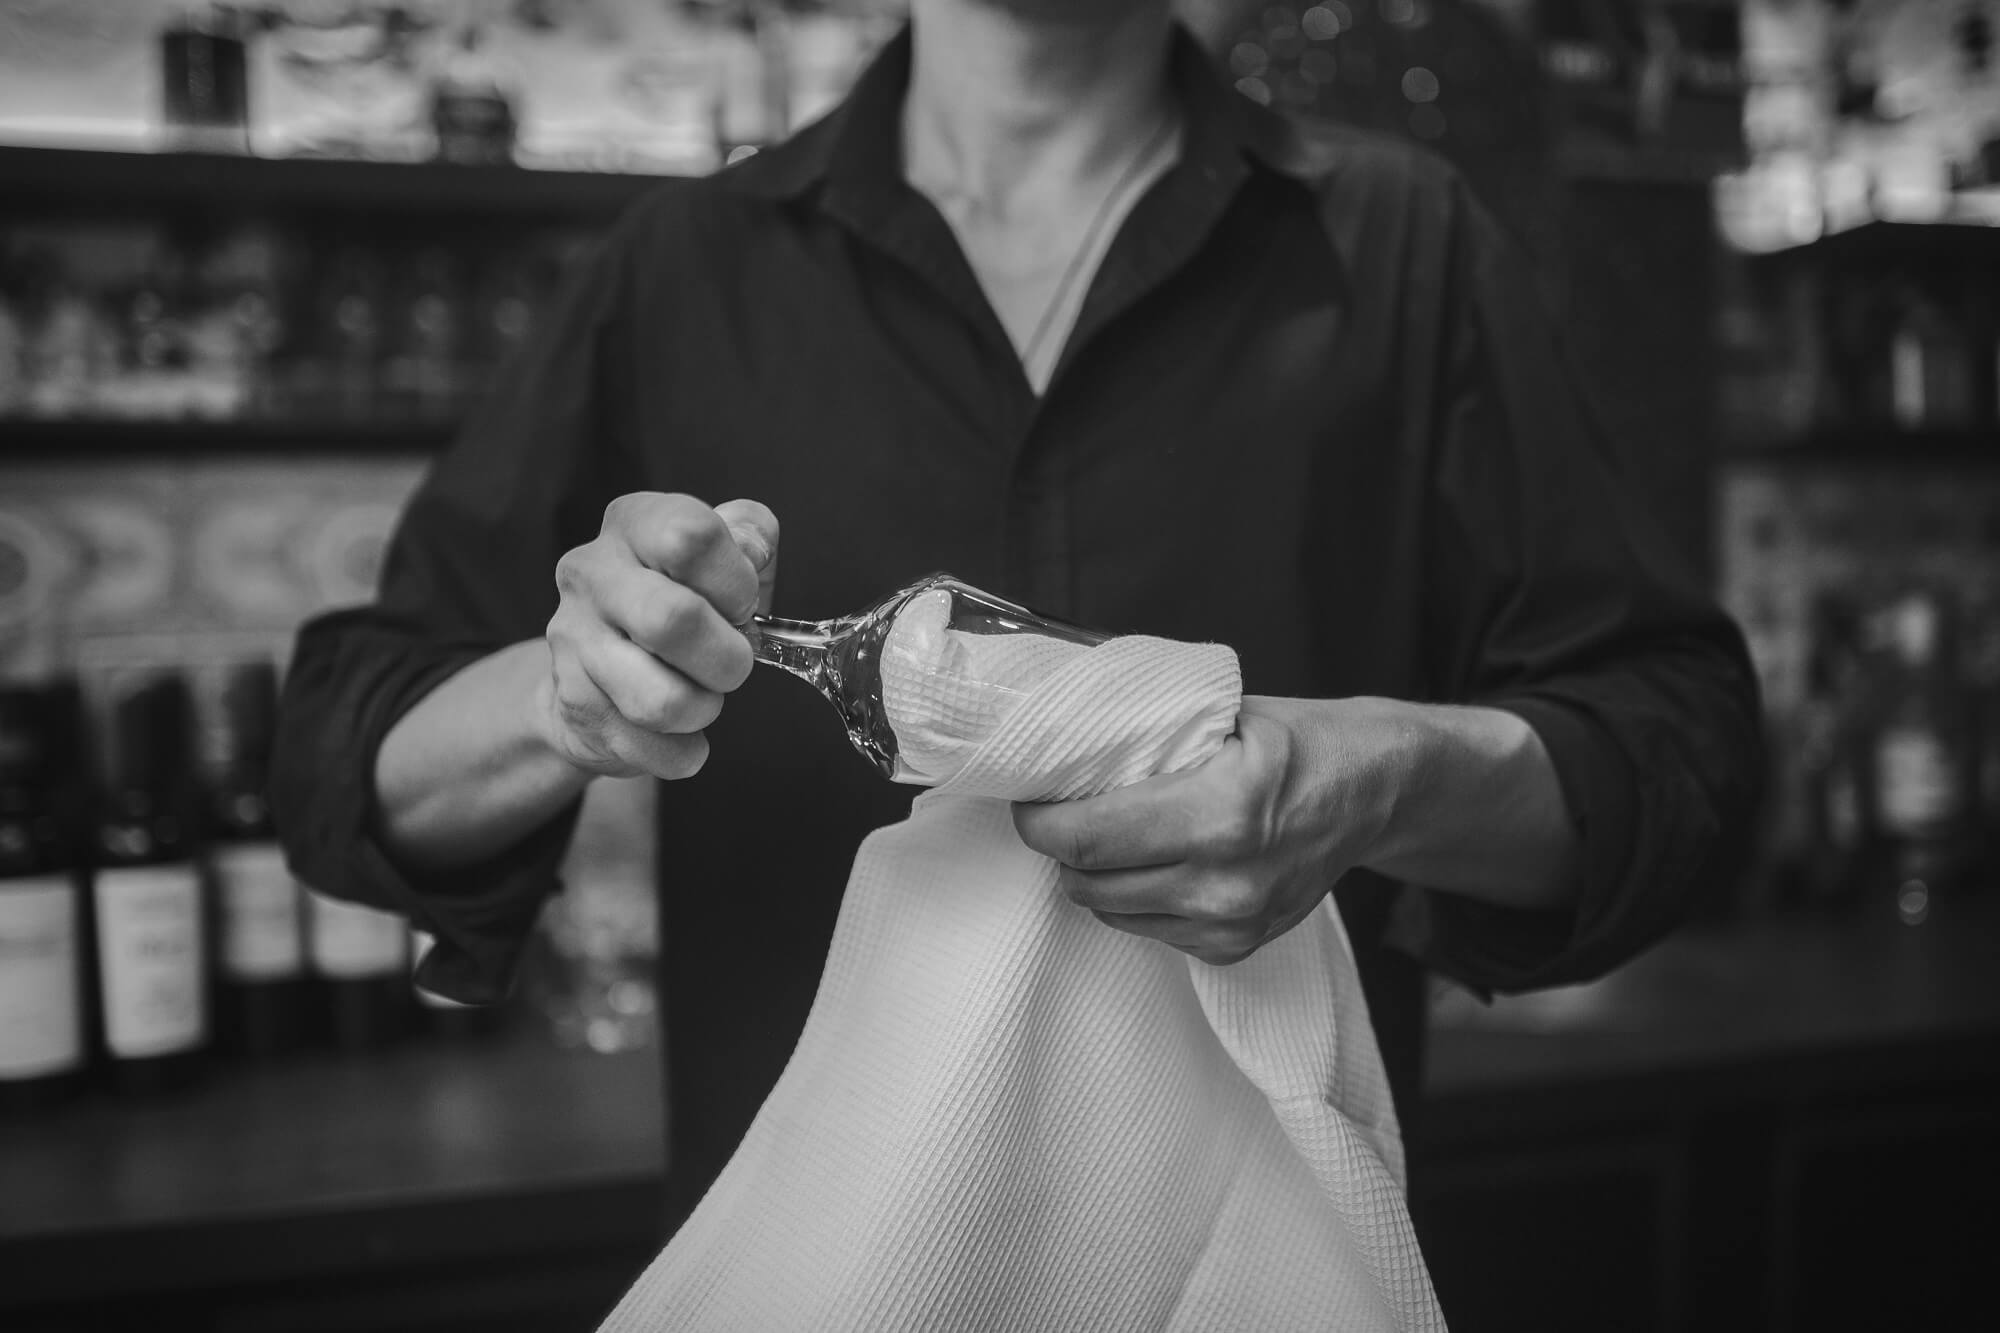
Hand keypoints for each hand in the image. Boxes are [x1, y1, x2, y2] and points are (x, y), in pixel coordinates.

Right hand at [538, 493, 777, 779]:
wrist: (597, 670)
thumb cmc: (678, 603)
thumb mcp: (722, 558)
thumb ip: (750, 537)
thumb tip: (753, 547)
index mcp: (633, 524)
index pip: (691, 537)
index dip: (735, 583)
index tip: (740, 606)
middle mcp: (591, 574)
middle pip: (674, 620)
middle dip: (727, 658)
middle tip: (732, 663)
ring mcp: (574, 641)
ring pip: (662, 701)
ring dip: (704, 708)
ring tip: (701, 695)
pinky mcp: (574, 705)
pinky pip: (650, 748)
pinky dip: (683, 750)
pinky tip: (677, 731)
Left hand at [1011, 696, 1403, 964]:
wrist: (1377, 792)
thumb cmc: (1300, 740)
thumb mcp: (1225, 712)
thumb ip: (1145, 731)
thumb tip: (1057, 733)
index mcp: (1219, 812)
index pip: (1086, 837)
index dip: (1038, 820)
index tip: (1028, 796)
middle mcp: (1224, 881)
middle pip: (1088, 882)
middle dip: (1058, 847)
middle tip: (1059, 810)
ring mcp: (1232, 924)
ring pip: (1109, 912)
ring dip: (1094, 873)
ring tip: (1111, 831)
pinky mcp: (1235, 949)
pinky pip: (1147, 930)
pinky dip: (1134, 897)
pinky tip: (1157, 859)